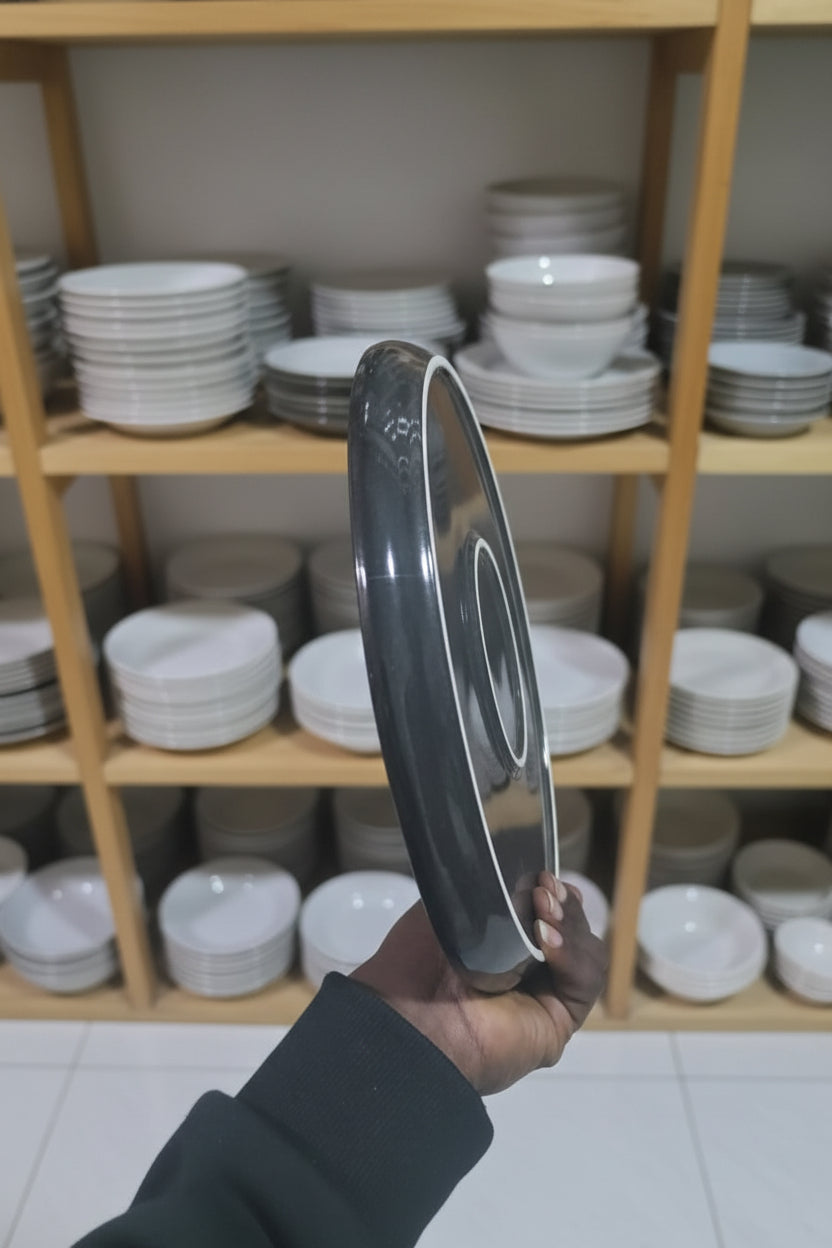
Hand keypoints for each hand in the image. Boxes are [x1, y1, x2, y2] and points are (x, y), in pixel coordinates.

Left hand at [351, 872, 607, 1095]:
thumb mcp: (452, 905)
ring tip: (544, 908)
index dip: (553, 893)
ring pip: (586, 952)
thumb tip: (520, 868)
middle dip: (563, 904)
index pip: (548, 914)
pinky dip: (573, 955)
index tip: (541, 873)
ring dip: (570, 924)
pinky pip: (585, 982)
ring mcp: (546, 998)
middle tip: (543, 887)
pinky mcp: (559, 1022)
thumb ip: (487, 888)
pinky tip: (547, 939)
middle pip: (573, 929)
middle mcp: (527, 973)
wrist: (412, 1012)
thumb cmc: (419, 957)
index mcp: (502, 947)